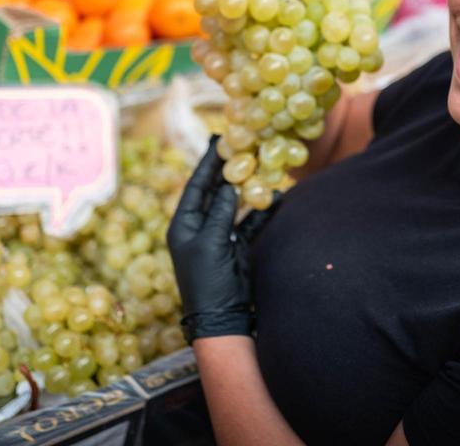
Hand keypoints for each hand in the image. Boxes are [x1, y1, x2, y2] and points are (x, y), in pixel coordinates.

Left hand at [167, 138, 253, 342]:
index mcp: (183, 225)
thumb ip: (219, 213)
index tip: (217, 141)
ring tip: (260, 165)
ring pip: (233, 205)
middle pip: (214, 192)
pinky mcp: (236, 247)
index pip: (195, 186)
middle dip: (228, 171)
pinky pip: (248, 223)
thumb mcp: (211, 243)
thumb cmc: (208, 281)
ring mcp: (218, 237)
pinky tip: (276, 197)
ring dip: (246, 188)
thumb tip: (229, 186)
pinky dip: (260, 211)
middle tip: (241, 146)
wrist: (222, 318)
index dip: (206, 164)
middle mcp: (198, 228)